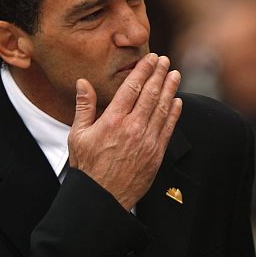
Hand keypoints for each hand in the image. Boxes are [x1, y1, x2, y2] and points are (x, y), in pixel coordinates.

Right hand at [68, 53, 182, 209]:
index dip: (143, 70)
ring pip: (162, 109)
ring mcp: (147, 141)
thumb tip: (83, 82)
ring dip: (170, 89)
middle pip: (151, 94)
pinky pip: (168, 129)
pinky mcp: (156, 154)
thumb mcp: (77, 135)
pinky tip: (177, 102)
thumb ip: (84, 107)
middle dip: (159, 74)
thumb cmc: (87, 167)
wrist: (102, 197)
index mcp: (113, 121)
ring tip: (174, 75)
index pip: (132, 87)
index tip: (150, 58)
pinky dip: (174, 113)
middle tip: (164, 61)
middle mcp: (132, 128)